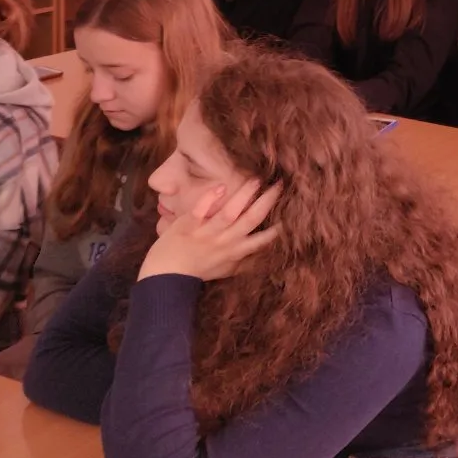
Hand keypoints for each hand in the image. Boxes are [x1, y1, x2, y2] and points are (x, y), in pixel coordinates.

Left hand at [138, 181, 280, 281]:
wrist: (164, 277)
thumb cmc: (195, 273)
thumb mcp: (223, 270)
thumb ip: (241, 261)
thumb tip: (261, 256)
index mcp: (235, 252)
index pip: (263, 239)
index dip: (279, 227)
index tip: (293, 213)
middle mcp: (225, 241)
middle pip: (251, 219)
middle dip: (267, 201)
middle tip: (280, 184)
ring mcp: (207, 233)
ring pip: (230, 212)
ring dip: (244, 195)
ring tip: (257, 179)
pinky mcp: (189, 225)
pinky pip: (201, 210)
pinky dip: (211, 199)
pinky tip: (222, 186)